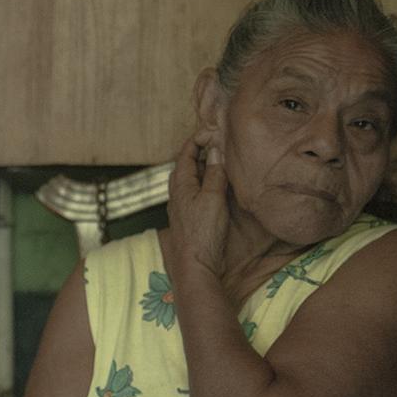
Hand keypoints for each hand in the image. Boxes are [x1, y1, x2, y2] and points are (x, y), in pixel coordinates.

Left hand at [167, 127, 230, 278]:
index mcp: (180, 185)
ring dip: (203, 169)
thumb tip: (215, 151)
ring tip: (219, 162)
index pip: (185, 155)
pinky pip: (195, 194)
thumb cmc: (202, 233)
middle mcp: (177, 195)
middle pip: (185, 166)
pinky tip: (216, 189)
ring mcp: (181, 208)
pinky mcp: (188, 219)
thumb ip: (214, 174)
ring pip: (190, 181)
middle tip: (216, 143)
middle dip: (199, 153)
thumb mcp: (213, 198)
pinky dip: (205, 185)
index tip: (210, 131)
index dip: (196, 140)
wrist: (195, 266)